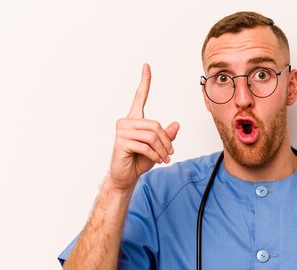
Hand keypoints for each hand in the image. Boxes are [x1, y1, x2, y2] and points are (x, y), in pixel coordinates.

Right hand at [107, 63, 179, 190]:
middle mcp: (126, 122)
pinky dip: (155, 155)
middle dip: (166, 141)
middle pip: (155, 125)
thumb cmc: (139, 160)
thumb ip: (166, 136)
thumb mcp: (158, 148)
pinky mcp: (120, 142)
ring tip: (164, 159)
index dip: (144, 82)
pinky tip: (157, 161)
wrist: (126, 176)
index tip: (146, 66)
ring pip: (151, 136)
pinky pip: (145, 146)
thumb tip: (176, 125)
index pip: (139, 97)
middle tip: (170, 153)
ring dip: (162, 150)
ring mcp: (121, 131)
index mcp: (134, 119)